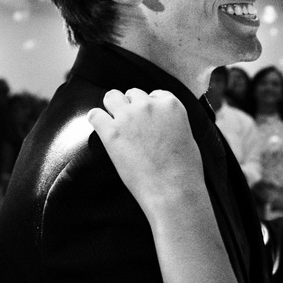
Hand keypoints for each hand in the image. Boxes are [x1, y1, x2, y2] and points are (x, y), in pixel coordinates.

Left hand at [87, 89, 205, 216]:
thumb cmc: (185, 170)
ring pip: (111, 97)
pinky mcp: (111, 132)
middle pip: (132, 93)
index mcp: (170, 104)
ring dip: (113, 108)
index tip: (149, 120)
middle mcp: (148, 105)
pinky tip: (103, 131)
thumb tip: (162, 124)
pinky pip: (95, 115)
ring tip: (116, 125)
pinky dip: (97, 121)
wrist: (173, 189)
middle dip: (132, 107)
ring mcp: (128, 117)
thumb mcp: (187, 136)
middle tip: (133, 126)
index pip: (154, 94)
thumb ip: (172, 122)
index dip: (150, 107)